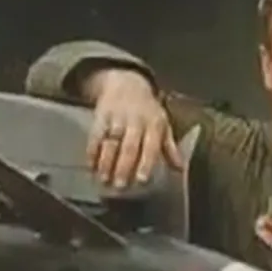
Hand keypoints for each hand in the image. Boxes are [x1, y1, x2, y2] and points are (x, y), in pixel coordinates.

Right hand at [83, 69, 182, 187]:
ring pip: (111, 142)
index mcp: (154, 124)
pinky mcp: (101, 117)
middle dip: (123, 167)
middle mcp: (136, 121)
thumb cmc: (148, 111)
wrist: (126, 84)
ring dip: (106, 162)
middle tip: (120, 185)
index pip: (150, 146)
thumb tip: (180, 168)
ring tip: (104, 179)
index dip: (145, 163)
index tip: (141, 180)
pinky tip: (91, 166)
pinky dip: (92, 152)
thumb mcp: (163, 125)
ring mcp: (117, 118)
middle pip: (129, 146)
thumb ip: (169, 148)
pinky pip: (95, 135)